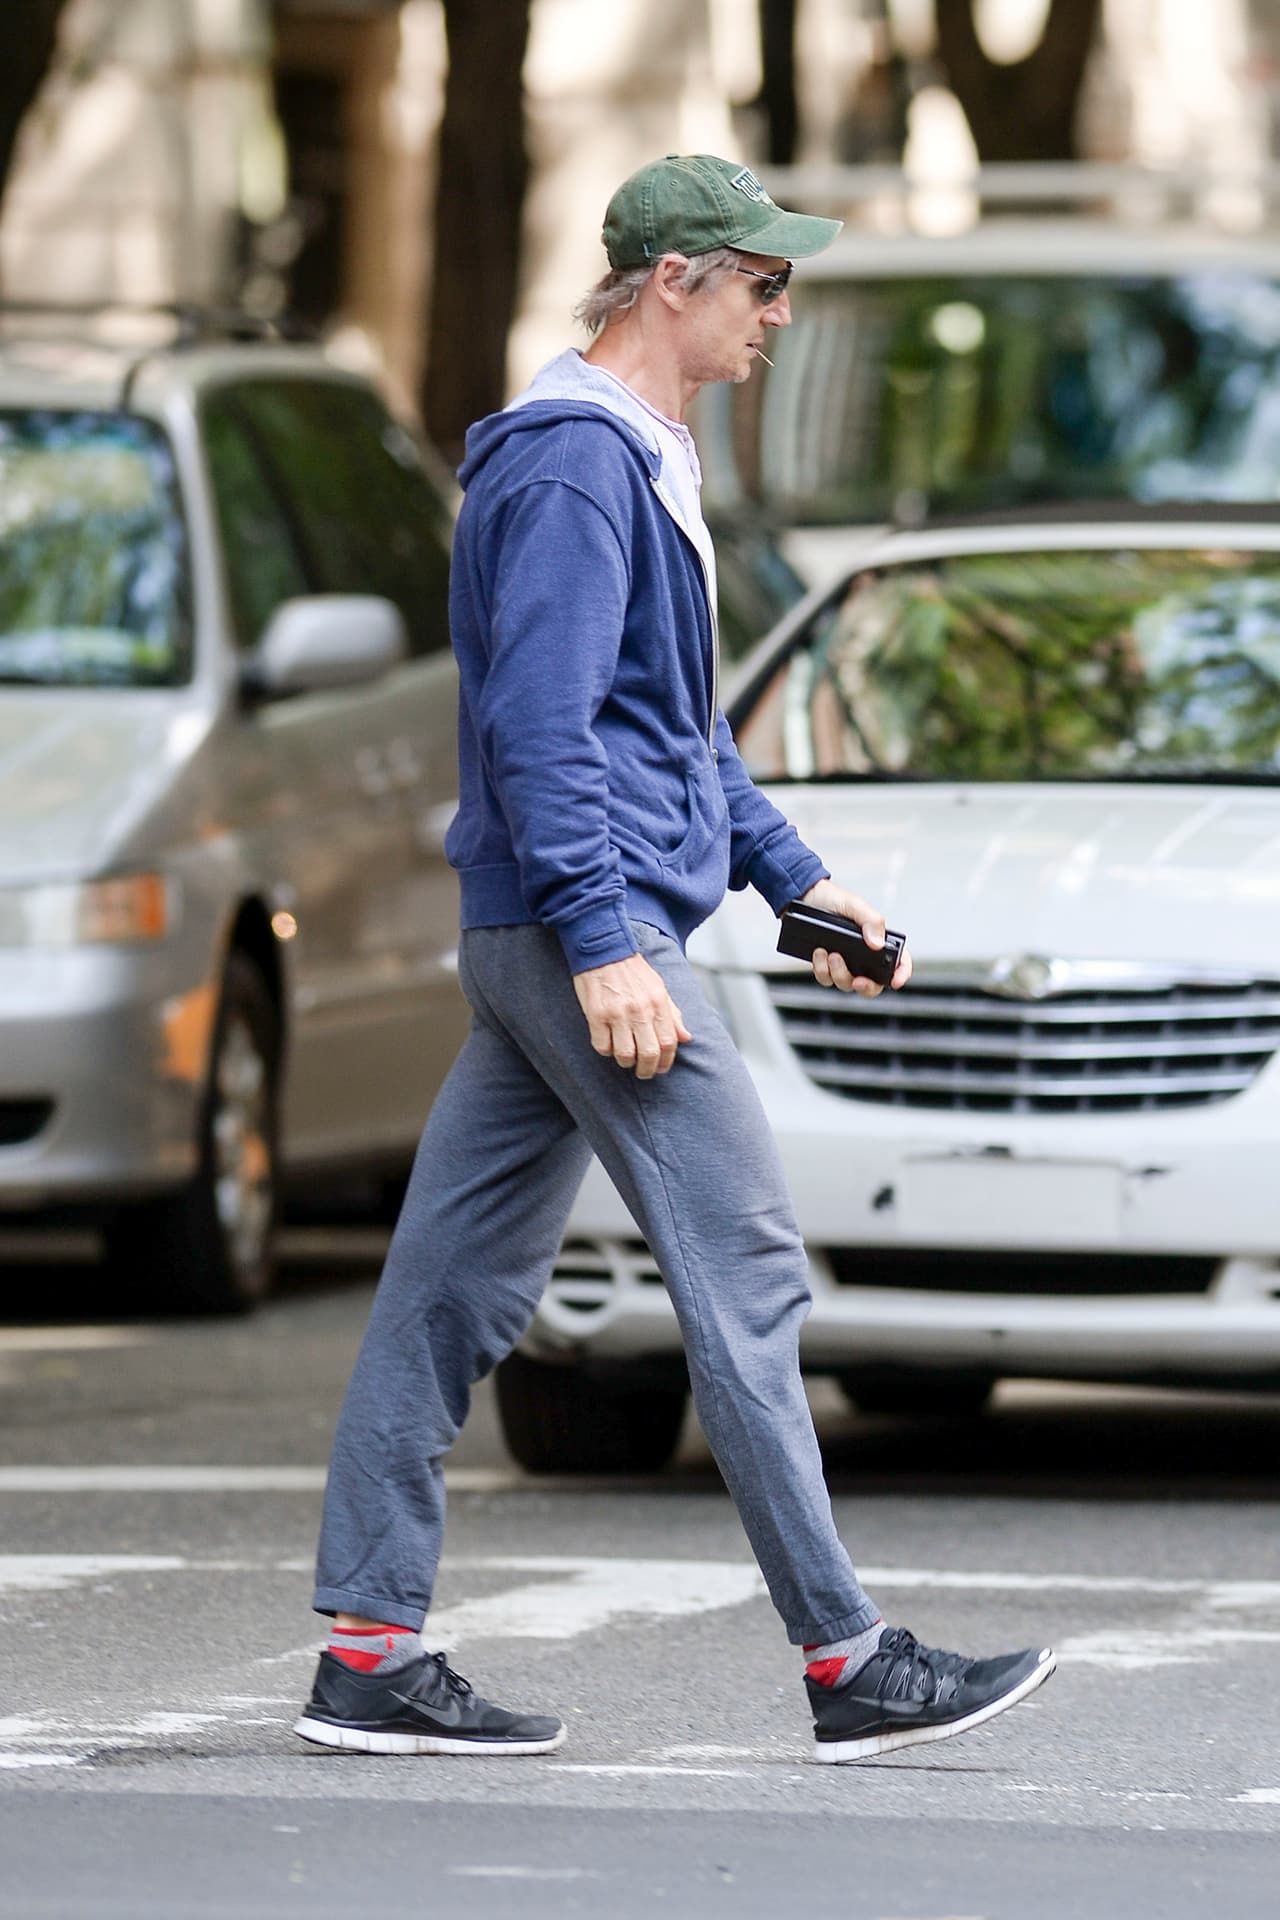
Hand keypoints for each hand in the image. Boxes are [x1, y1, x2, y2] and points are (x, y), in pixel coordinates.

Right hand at [573, 953, 691, 1077]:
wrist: (604, 948)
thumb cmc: (632, 969)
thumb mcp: (659, 987)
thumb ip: (673, 1013)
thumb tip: (685, 1037)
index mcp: (658, 1002)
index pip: (669, 1042)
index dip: (666, 1061)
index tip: (661, 1068)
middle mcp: (640, 1009)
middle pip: (649, 1053)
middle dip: (648, 1070)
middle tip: (644, 1073)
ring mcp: (617, 1013)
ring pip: (625, 1054)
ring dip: (626, 1062)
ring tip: (626, 1060)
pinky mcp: (596, 1014)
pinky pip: (602, 1046)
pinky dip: (606, 1051)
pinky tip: (609, 1044)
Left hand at [799, 878, 911, 997]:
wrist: (806, 898)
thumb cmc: (834, 900)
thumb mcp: (855, 905)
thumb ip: (871, 921)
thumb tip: (878, 943)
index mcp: (878, 940)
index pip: (899, 961)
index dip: (901, 973)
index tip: (895, 981)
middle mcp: (864, 955)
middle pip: (874, 984)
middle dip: (867, 987)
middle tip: (858, 980)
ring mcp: (845, 963)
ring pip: (847, 984)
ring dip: (839, 973)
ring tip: (831, 954)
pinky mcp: (826, 966)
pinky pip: (826, 979)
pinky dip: (822, 970)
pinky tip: (819, 953)